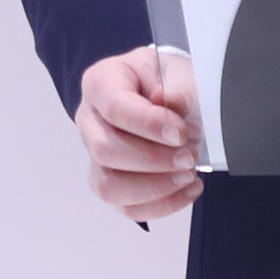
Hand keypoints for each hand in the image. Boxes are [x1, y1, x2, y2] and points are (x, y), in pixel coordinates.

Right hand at [76, 45, 203, 218]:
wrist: (172, 96)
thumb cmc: (169, 80)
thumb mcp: (180, 72)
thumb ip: (180, 88)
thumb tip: (170, 102)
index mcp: (101, 83)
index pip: (113, 107)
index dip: (148, 124)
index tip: (181, 134)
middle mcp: (90, 121)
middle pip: (105, 150)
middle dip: (152, 160)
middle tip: (188, 156)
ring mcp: (96, 156)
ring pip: (109, 186)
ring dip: (154, 187)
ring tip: (188, 175)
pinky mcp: (112, 183)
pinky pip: (127, 207)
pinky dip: (161, 204)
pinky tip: (188, 189)